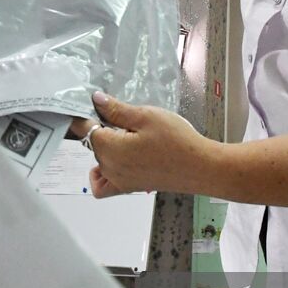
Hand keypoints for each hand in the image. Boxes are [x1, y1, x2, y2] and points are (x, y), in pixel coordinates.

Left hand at [69, 91, 218, 197]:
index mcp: (111, 149)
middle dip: (103, 130)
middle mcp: (110, 168)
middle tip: (126, 120)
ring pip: (98, 160)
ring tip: (128, 137)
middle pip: (93, 144)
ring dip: (106, 148)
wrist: (201, 167)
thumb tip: (96, 100)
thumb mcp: (147, 116)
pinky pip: (103, 185)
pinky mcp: (129, 187)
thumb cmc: (178, 141)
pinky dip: (102, 174)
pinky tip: (117, 159)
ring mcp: (119, 181)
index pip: (86, 129)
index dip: (90, 115)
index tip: (95, 106)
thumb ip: (117, 110)